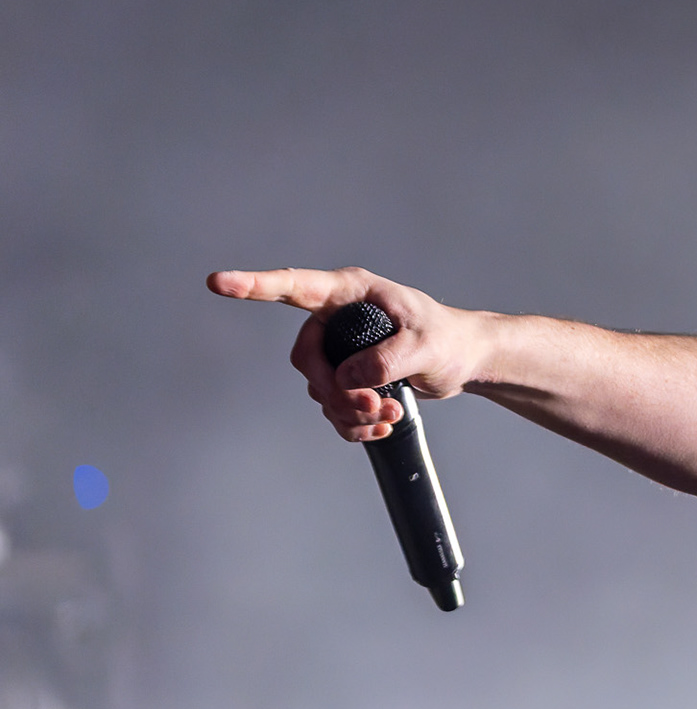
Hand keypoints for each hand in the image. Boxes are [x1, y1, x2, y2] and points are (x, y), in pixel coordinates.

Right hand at [206, 267, 483, 442]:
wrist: (464, 359)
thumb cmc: (449, 338)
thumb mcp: (426, 345)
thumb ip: (386, 359)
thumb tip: (348, 379)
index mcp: (352, 293)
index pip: (295, 286)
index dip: (255, 285)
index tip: (220, 283)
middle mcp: (338, 318)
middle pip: (306, 359)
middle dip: (333, 390)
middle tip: (370, 406)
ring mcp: (340, 349)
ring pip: (319, 389)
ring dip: (349, 410)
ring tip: (390, 412)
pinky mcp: (348, 376)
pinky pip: (332, 406)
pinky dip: (354, 422)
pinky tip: (382, 425)